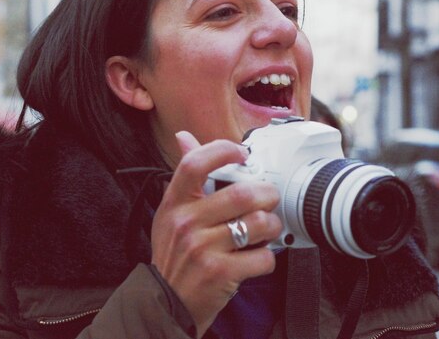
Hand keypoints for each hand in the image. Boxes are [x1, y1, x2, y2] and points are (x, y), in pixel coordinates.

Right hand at [150, 131, 282, 336]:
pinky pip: (263, 257)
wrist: (166, 302)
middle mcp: (186, 223)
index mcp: (174, 203)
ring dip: (272, 226)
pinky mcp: (220, 273)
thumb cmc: (175, 254)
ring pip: (259, 223)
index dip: (224, 150)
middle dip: (268, 195)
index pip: (195, 163)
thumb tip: (185, 137)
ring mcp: (202, 249)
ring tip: (266, 230)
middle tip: (269, 199)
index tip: (242, 154)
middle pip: (243, 193)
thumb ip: (185, 177)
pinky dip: (268, 258)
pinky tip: (257, 257)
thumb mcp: (171, 213)